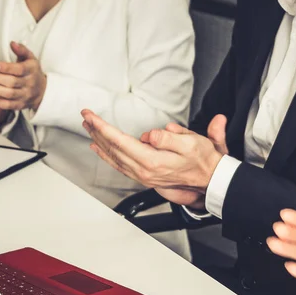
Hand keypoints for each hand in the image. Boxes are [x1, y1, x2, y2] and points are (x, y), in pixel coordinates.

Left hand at [0, 42, 46, 109]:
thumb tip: (12, 43)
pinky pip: (9, 105)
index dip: (4, 67)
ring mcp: (25, 95)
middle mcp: (29, 84)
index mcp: (31, 70)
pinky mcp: (21, 105)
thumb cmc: (32, 72)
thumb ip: (21, 50)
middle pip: (11, 82)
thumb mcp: (30, 59)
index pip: (18, 69)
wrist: (43, 91)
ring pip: (9, 94)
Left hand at [81, 110, 224, 205]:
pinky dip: (107, 156)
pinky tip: (101, 150)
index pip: (119, 141)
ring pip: (113, 158)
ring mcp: (143, 176)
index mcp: (152, 161)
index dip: (102, 126)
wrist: (210, 179)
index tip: (91, 115)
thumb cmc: (203, 159)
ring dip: (99, 142)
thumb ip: (168, 137)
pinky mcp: (145, 176)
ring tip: (88, 129)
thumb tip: (149, 135)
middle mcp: (144, 171)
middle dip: (96, 131)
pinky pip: (120, 165)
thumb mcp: (191, 143)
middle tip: (85, 116)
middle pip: (112, 149)